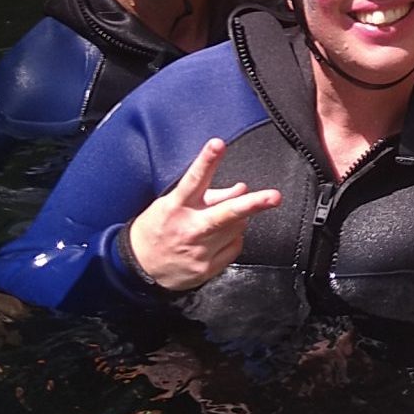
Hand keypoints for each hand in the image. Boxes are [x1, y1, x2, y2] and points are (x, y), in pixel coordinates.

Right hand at [125, 138, 280, 291]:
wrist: (140, 269)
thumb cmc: (157, 229)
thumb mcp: (172, 204)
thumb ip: (208, 195)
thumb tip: (241, 188)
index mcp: (176, 207)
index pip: (194, 179)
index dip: (207, 161)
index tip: (217, 144)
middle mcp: (189, 229)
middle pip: (226, 213)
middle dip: (252, 204)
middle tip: (274, 197)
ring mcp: (199, 251)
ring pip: (236, 228)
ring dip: (238, 219)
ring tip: (220, 219)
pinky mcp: (207, 268)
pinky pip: (234, 247)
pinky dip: (233, 238)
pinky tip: (218, 237)